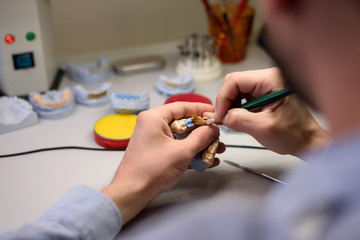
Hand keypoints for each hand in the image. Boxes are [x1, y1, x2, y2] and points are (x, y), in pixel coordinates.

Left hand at [102, 102, 223, 223]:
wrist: (132, 192)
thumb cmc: (150, 170)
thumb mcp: (181, 152)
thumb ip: (200, 138)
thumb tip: (212, 129)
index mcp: (154, 118)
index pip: (182, 107)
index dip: (200, 109)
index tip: (214, 112)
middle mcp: (152, 125)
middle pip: (184, 122)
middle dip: (203, 131)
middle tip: (218, 135)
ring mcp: (154, 139)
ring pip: (182, 137)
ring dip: (200, 144)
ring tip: (217, 149)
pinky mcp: (156, 152)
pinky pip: (177, 147)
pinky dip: (190, 153)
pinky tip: (206, 161)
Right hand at [212, 67, 328, 155]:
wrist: (307, 140)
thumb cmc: (295, 134)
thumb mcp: (263, 128)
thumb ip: (239, 120)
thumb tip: (222, 116)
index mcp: (272, 80)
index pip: (235, 81)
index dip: (223, 98)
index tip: (220, 115)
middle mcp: (269, 78)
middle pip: (234, 82)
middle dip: (226, 101)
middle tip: (225, 118)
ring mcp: (267, 85)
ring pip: (237, 89)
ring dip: (231, 105)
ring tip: (234, 120)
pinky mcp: (264, 93)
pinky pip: (243, 96)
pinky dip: (238, 107)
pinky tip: (241, 118)